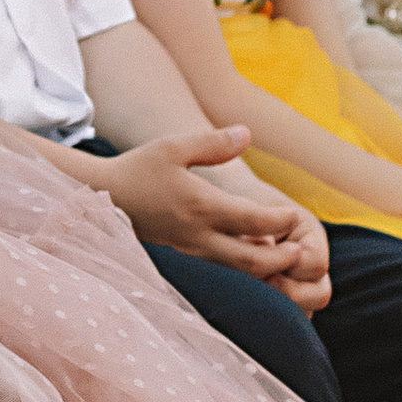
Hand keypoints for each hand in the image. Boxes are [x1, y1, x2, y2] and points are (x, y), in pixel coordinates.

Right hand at [101, 129, 330, 307]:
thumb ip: (213, 142)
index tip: (295, 215)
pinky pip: (224, 265)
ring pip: (238, 269)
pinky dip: (246, 266)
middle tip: (301, 251)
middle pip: (251, 261)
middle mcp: (199, 234)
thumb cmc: (138, 169)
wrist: (100, 198)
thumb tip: (248, 133)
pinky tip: (258, 256)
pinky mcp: (186, 251)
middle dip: (282, 259)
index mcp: (201, 207)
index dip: (280, 222)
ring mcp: (192, 247)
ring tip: (287, 258)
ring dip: (267, 268)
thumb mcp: (173, 147)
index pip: (254, 221)